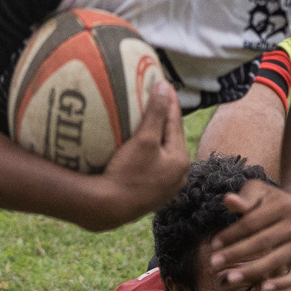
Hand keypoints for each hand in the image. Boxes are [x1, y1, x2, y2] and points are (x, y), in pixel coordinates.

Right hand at [93, 81, 189, 227]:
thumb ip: (156, 113)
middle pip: (171, 138)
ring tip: (147, 119)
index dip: (169, 101)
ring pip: (162, 152)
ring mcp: (165, 187)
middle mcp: (178, 175)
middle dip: (164, 118)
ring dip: (156, 136)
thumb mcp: (144, 140)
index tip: (164, 83)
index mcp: (181, 160)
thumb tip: (165, 86)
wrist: (108, 208)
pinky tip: (139, 147)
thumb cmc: (128, 173)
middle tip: (156, 97)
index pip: (176, 122)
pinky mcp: (151, 194)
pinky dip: (149, 152)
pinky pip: (153, 165)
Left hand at [207, 179, 290, 290]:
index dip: (232, 234)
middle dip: (236, 254)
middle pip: (263, 242)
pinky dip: (282, 283)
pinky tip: (262, 288)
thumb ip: (244, 198)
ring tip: (229, 278)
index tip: (213, 245)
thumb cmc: (271, 203)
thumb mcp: (258, 192)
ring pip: (276, 260)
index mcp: (285, 205)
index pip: (253, 222)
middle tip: (214, 264)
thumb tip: (229, 200)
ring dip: (252, 271)